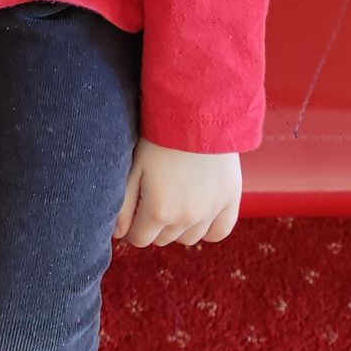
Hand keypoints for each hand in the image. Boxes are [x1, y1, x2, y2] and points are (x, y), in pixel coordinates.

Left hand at [113, 137, 241, 248]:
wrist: (197, 111)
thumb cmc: (159, 137)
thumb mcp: (133, 167)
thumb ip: (123, 205)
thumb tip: (119, 234)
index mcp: (159, 211)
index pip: (140, 239)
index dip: (133, 227)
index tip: (134, 212)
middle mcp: (186, 218)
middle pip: (163, 239)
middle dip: (154, 225)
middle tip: (153, 199)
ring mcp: (211, 212)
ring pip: (189, 238)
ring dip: (178, 227)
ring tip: (175, 201)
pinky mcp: (230, 200)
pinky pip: (219, 232)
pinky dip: (208, 228)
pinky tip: (199, 214)